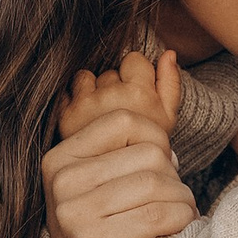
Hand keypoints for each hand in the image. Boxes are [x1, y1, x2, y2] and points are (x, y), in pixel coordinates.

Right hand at [43, 47, 189, 237]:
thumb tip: (168, 62)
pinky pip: (161, 215)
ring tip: (168, 218)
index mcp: (58, 159)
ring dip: (179, 203)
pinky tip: (169, 235)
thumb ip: (130, 131)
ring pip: (160, 184)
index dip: (159, 140)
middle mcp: (60, 183)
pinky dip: (178, 223)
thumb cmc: (106, 228)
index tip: (158, 167)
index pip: (128, 122)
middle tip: (166, 201)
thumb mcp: (104, 176)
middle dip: (172, 178)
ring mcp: (75, 214)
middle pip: (150, 154)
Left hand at [56, 44, 179, 142]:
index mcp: (140, 95)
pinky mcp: (67, 115)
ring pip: (91, 77)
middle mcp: (112, 96)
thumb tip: (168, 53)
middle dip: (116, 85)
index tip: (137, 95)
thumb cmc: (145, 146)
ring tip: (105, 115)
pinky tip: (89, 117)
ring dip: (95, 90)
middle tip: (122, 112)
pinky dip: (78, 99)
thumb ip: (170, 83)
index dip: (136, 75)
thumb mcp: (167, 118)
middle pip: (111, 70)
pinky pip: (71, 89)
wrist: (118, 183)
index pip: (134, 59)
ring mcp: (88, 105)